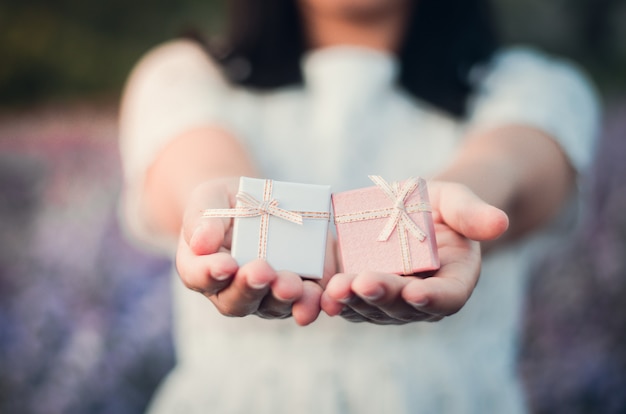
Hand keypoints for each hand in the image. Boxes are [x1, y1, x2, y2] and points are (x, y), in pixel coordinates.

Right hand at [176, 177, 335, 325]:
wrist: (261, 201)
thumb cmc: (225, 203)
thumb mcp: (209, 199)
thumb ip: (202, 220)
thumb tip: (201, 243)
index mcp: (202, 269)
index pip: (200, 277)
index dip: (209, 274)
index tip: (224, 265)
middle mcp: (232, 291)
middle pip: (237, 300)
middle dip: (250, 287)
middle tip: (261, 272)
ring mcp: (265, 296)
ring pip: (272, 306)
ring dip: (282, 297)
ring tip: (291, 284)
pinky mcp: (298, 291)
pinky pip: (304, 303)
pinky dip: (311, 302)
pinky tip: (319, 295)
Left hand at [321, 181, 508, 324]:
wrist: (409, 212)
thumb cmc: (439, 207)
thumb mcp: (457, 201)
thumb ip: (473, 213)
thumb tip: (499, 222)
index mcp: (453, 282)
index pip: (447, 296)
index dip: (433, 298)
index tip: (417, 292)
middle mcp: (420, 300)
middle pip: (403, 307)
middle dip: (382, 296)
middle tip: (363, 283)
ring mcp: (388, 301)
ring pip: (370, 308)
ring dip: (352, 301)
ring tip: (335, 288)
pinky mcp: (360, 294)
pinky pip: (346, 301)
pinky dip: (331, 299)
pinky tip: (318, 293)